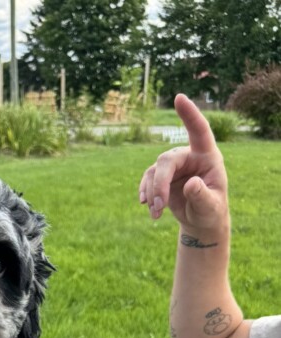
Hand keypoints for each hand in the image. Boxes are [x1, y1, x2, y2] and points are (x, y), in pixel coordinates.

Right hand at [139, 94, 228, 232]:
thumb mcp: (211, 207)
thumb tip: (190, 184)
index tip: (179, 98)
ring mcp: (174, 165)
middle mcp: (189, 156)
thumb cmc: (211, 211)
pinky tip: (148, 207)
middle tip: (159, 206)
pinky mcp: (161, 176)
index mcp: (207, 156)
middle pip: (167, 160)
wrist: (201, 220)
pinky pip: (148, 180)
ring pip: (154, 171)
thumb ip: (201, 195)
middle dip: (160, 183)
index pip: (199, 131)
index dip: (189, 114)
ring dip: (152, 193)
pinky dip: (146, 194)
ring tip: (157, 214)